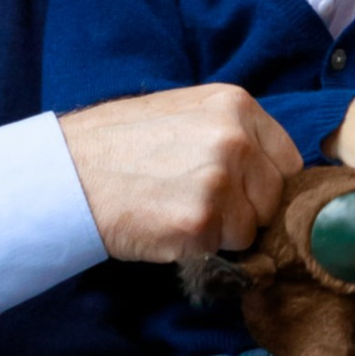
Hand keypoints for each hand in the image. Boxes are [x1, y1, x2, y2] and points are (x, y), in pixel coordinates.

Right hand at [59, 85, 302, 261]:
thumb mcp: (184, 112)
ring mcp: (219, 182)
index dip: (265, 183)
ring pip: (252, 228)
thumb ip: (232, 132)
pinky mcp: (200, 223)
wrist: (68, 172)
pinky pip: (224, 250)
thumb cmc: (120, 143)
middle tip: (198, 204)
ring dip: (222, 232)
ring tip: (176, 211)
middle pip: (275, 197)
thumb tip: (271, 172)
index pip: (286, 160)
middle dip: (246, 209)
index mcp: (236, 105)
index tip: (239, 192)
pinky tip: (166, 226)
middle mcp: (235, 139)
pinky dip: (200, 247)